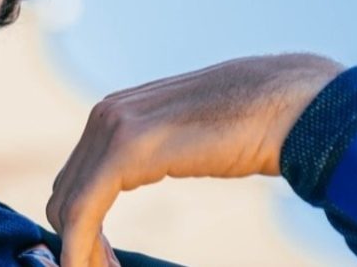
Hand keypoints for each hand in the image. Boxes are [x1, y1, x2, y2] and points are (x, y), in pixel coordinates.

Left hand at [46, 53, 343, 266]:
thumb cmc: (252, 125)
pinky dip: (79, 244)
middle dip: (78, 241)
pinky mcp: (126, 148)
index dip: (81, 225)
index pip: (77, 178)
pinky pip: (83, 208)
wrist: (289, 105)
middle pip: (66, 193)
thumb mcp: (186, 138)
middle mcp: (105, 115)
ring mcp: (112, 126)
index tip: (103, 261)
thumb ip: (157, 148)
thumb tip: (149, 166)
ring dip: (80, 249)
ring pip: (69, 205)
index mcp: (117, 112)